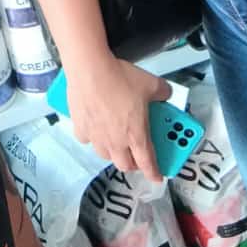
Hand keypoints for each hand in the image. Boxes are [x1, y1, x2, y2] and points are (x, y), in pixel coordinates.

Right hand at [64, 52, 172, 183]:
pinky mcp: (80, 128)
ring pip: (105, 155)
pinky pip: (87, 140)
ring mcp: (96, 137)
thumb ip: (163, 92)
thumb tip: (166, 94)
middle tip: (137, 155)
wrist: (90, 69)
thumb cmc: (119, 78)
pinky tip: (95, 127)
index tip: (157, 176)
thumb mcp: (151, 83)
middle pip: (125, 165)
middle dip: (133, 164)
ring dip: (113, 152)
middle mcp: (116, 141)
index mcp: (136, 135)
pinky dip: (92, 137)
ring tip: (117, 142)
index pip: (147, 163)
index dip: (154, 173)